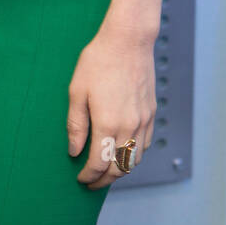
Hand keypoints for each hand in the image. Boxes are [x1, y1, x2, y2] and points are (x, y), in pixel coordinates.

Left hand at [67, 23, 156, 188]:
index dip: (88, 176)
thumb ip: (76, 124)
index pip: (99, 164)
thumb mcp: (77, 91)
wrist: (128, 41)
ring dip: (120, 171)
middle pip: (119, 168)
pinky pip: (144, 145)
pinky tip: (123, 153)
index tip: (80, 178)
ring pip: (134, 160)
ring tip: (105, 172)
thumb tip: (74, 151)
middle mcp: (129, 127)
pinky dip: (133, 157)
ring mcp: (143, 122)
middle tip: (91, 183)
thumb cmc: (98, 61)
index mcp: (108, 123)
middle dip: (104, 180)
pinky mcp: (151, 114)